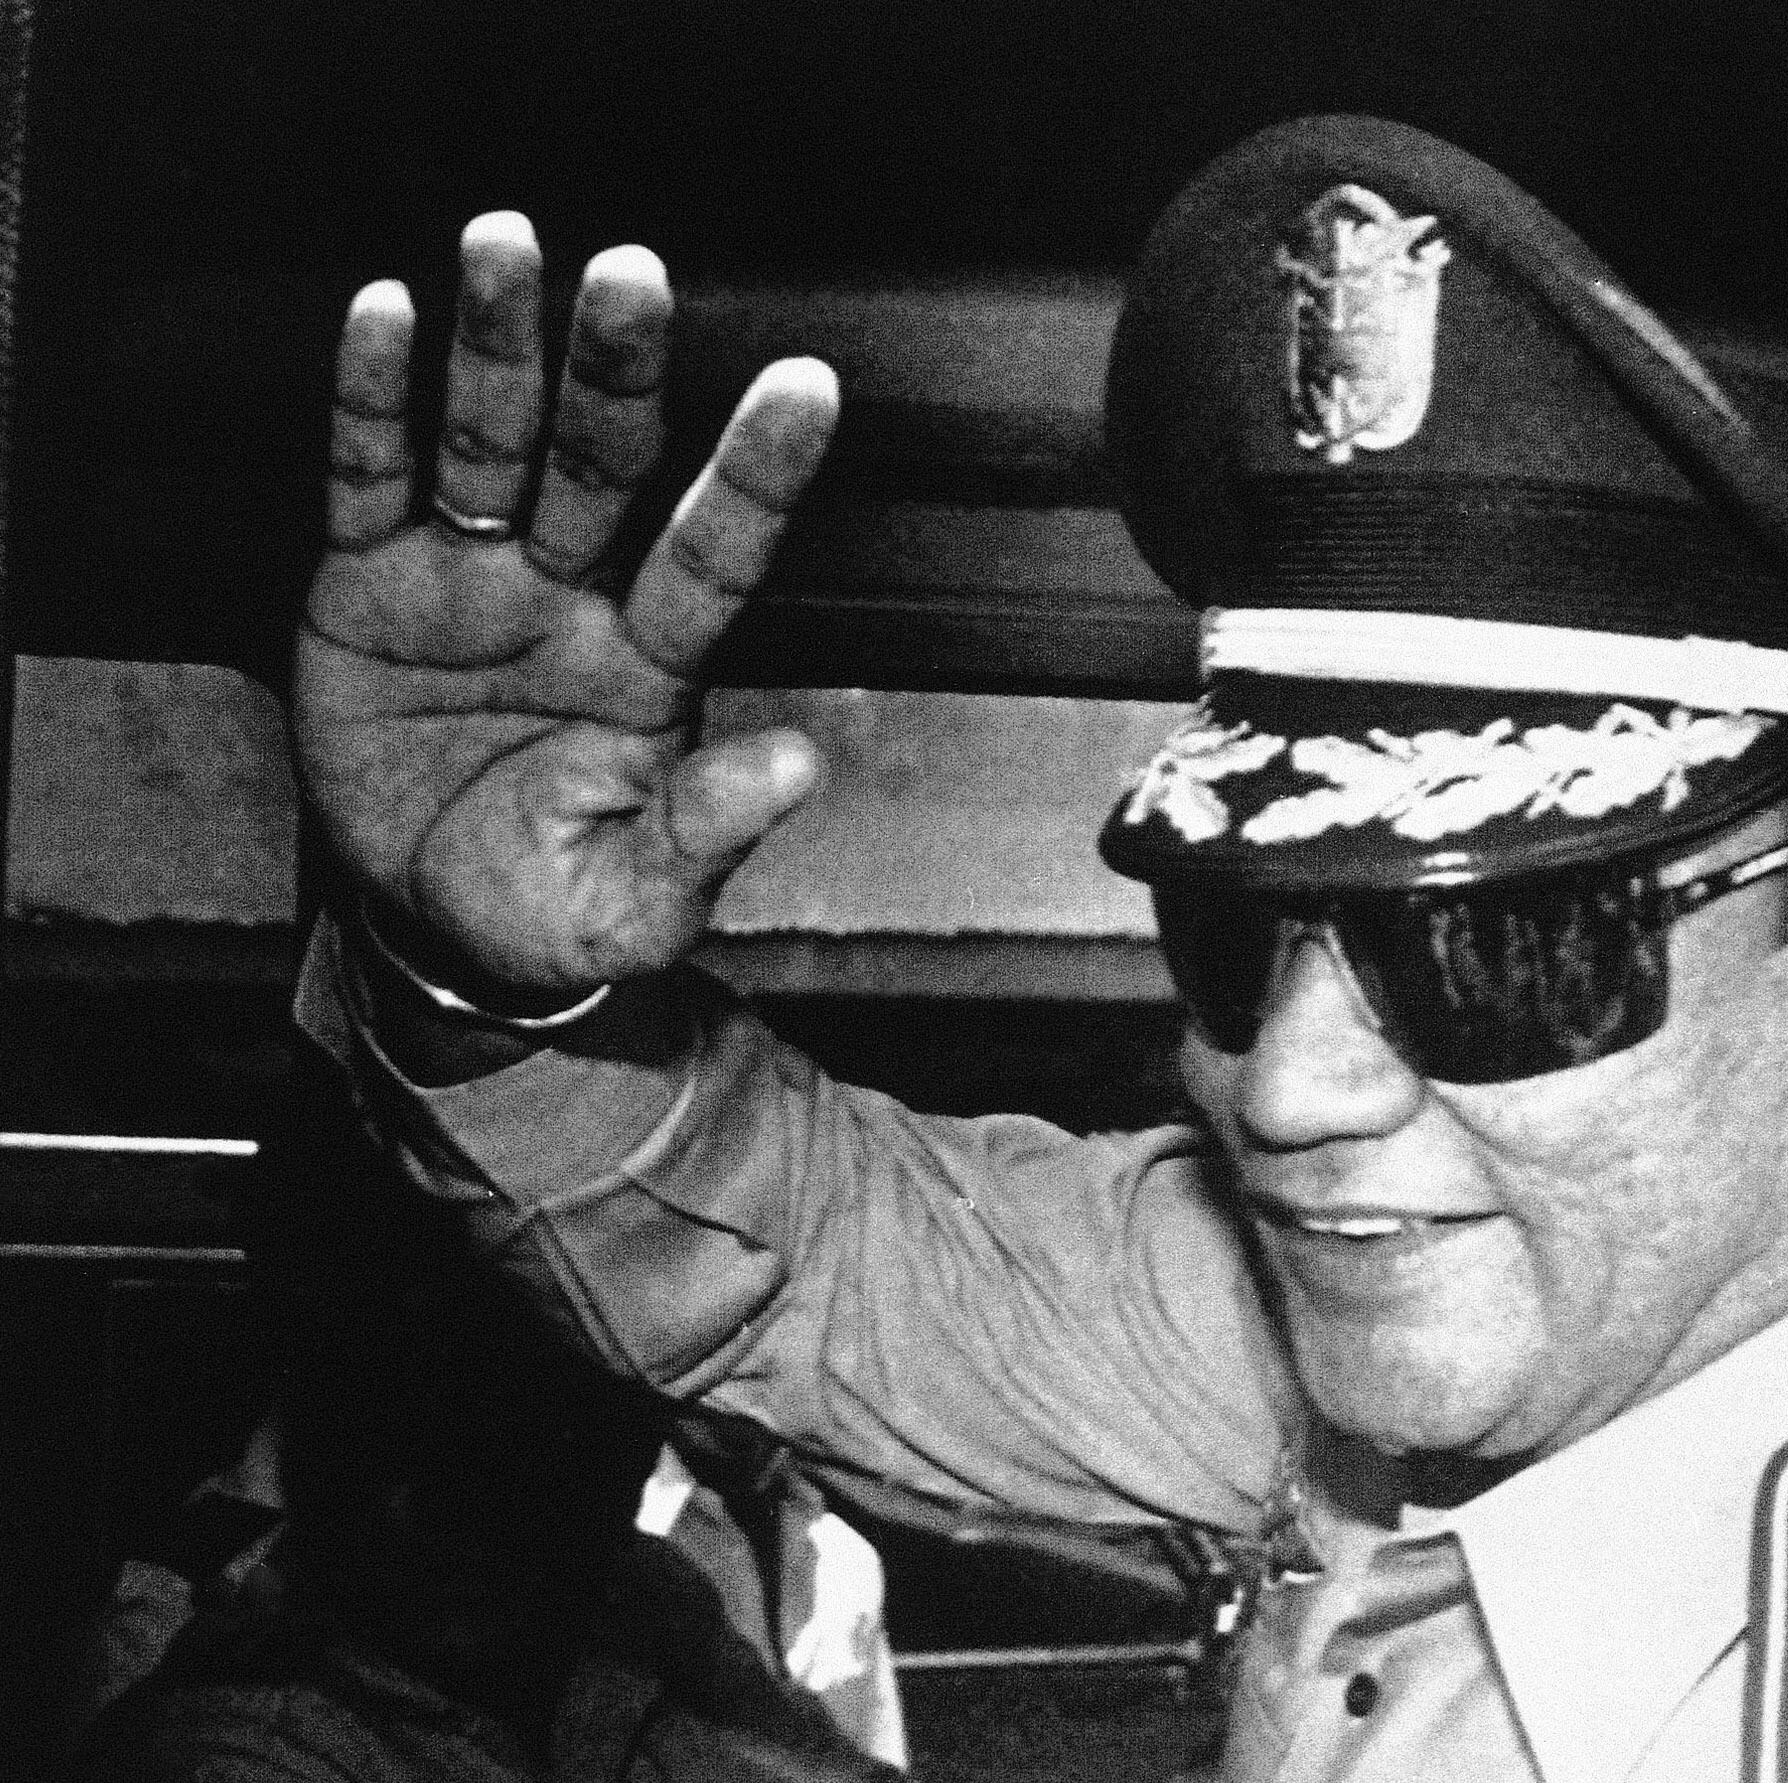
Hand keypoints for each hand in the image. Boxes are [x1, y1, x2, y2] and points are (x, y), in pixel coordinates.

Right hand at [296, 212, 836, 995]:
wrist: (427, 924)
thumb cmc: (551, 908)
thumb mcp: (635, 900)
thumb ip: (709, 831)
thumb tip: (801, 766)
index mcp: (652, 668)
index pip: (715, 555)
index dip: (756, 474)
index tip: (807, 386)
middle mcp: (572, 600)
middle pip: (602, 465)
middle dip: (616, 372)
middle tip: (634, 274)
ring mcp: (470, 580)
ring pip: (491, 440)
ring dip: (500, 344)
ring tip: (507, 241)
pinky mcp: (368, 583)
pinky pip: (370, 475)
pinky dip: (372, 399)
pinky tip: (386, 311)